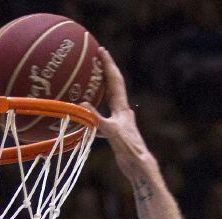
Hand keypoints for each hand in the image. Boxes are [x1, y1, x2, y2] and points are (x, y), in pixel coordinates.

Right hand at [81, 48, 152, 179]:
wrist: (139, 166)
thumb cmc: (129, 150)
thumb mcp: (112, 132)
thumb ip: (97, 119)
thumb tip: (82, 105)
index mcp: (122, 108)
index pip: (115, 80)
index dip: (108, 64)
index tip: (101, 50)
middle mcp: (122, 112)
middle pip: (112, 87)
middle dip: (104, 72)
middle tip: (94, 59)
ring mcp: (120, 122)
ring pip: (107, 102)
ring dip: (98, 92)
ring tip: (87, 83)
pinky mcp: (116, 133)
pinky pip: (101, 120)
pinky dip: (93, 116)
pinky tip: (84, 118)